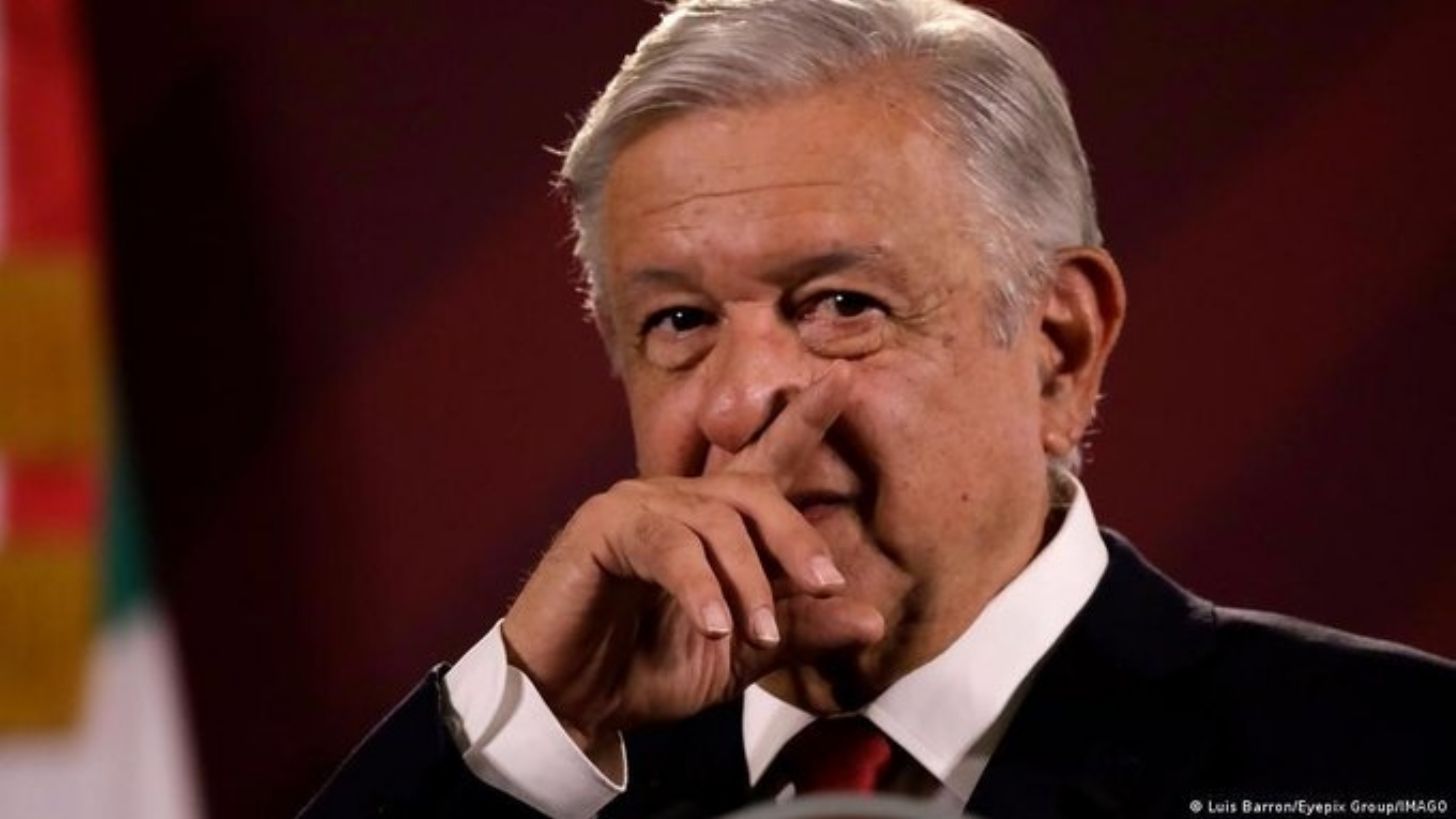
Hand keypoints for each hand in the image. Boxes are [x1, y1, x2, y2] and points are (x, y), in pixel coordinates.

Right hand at [501, 363, 884, 772]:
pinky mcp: (603, 526)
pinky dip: (698, 588)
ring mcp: (637, 505)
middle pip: (754, 492)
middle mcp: (678, 500)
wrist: (570, 703)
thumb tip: (872, 621)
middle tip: (825, 584)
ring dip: (746, 581)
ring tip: (758, 635)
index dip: (804, 419)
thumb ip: (797, 633)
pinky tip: (715, 627)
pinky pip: (668, 546)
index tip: (843, 378)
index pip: (768, 459)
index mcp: (713, 522)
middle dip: (794, 538)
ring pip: (715, 523)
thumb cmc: (646, 670)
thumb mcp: (738, 656)